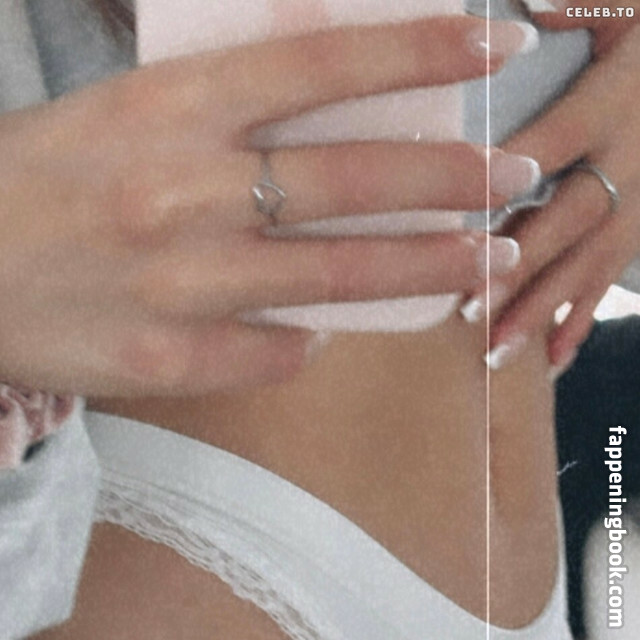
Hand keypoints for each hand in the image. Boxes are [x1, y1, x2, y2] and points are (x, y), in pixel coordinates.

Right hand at [0, 16, 535, 395]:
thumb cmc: (46, 182)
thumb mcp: (127, 115)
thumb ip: (226, 117)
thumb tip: (328, 130)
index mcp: (168, 111)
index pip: (322, 65)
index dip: (420, 52)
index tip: (495, 48)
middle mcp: (182, 194)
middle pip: (353, 181)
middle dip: (452, 181)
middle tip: (517, 178)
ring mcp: (180, 289)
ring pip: (336, 278)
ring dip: (426, 268)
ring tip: (487, 261)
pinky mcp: (171, 363)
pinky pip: (275, 352)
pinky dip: (310, 341)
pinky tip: (318, 331)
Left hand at [461, 8, 639, 373]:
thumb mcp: (634, 4)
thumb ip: (590, 5)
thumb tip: (533, 4)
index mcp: (616, 103)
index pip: (552, 145)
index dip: (507, 179)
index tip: (460, 217)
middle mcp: (631, 163)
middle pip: (568, 223)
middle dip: (521, 270)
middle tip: (471, 312)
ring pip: (588, 266)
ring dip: (542, 312)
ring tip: (496, 352)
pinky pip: (611, 280)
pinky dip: (581, 321)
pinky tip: (552, 358)